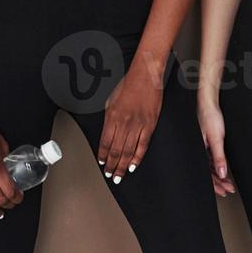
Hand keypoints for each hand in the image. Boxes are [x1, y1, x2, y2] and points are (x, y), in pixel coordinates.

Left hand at [97, 58, 164, 182]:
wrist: (145, 77)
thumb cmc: (127, 86)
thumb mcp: (110, 101)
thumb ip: (109, 120)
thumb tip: (107, 136)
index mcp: (111, 117)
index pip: (104, 142)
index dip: (102, 156)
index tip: (102, 163)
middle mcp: (123, 123)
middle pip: (116, 150)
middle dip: (112, 165)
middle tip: (111, 175)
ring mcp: (137, 125)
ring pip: (128, 151)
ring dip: (122, 166)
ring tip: (120, 175)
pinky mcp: (149, 125)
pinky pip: (142, 146)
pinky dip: (137, 158)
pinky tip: (133, 165)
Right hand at [197, 98, 236, 196]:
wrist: (208, 103)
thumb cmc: (209, 116)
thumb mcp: (217, 139)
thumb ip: (219, 157)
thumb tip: (222, 173)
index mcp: (197, 151)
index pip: (205, 174)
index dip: (215, 184)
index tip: (224, 191)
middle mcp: (198, 151)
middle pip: (207, 172)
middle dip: (218, 182)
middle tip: (228, 189)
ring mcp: (201, 147)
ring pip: (209, 167)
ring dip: (218, 175)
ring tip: (228, 183)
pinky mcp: (205, 142)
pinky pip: (209, 159)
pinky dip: (216, 166)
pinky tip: (222, 170)